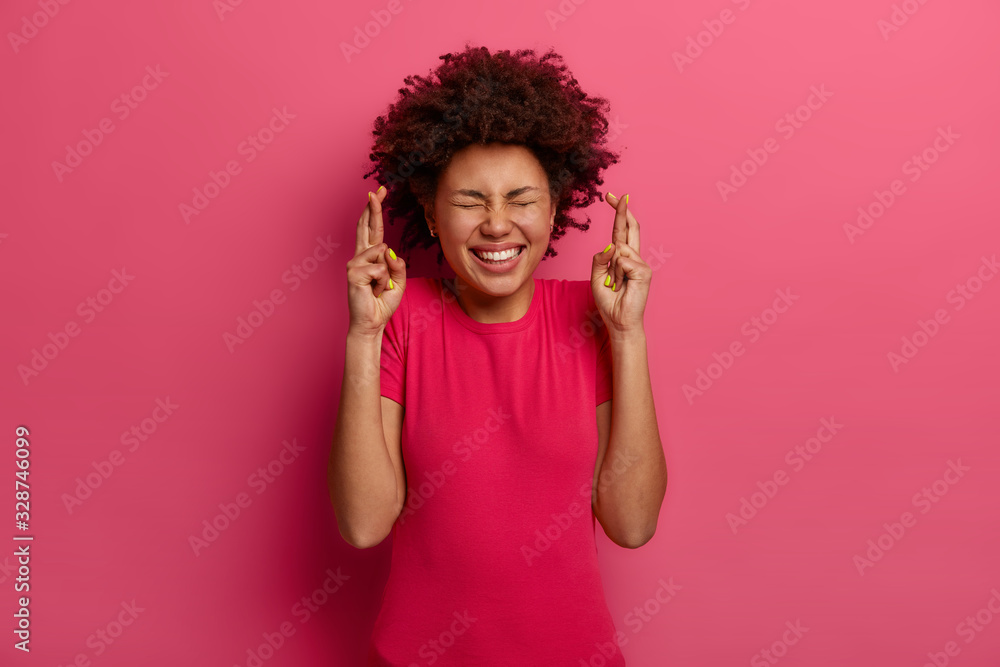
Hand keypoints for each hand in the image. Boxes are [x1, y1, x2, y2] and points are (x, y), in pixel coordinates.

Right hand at [346, 186, 405, 336]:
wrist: (371, 322)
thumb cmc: (382, 302)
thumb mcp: (399, 282)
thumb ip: (398, 266)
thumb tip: (390, 252)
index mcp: (370, 257)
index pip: (372, 229)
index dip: (375, 210)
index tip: (378, 192)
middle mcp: (360, 257)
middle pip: (366, 226)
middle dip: (373, 208)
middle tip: (377, 190)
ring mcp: (354, 264)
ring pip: (381, 252)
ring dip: (387, 275)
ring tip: (379, 288)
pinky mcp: (353, 273)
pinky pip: (379, 269)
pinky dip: (383, 282)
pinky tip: (373, 290)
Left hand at [590, 192, 651, 338]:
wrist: (618, 321)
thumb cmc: (609, 300)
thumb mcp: (596, 277)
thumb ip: (600, 258)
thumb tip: (611, 244)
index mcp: (622, 256)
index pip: (620, 230)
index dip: (618, 213)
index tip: (612, 197)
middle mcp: (633, 257)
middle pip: (630, 228)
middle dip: (622, 211)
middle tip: (618, 195)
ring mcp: (640, 263)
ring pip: (619, 248)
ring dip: (611, 269)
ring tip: (614, 284)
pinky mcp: (644, 271)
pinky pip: (623, 261)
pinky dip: (616, 273)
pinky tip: (621, 285)